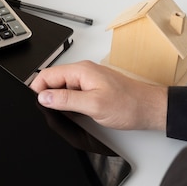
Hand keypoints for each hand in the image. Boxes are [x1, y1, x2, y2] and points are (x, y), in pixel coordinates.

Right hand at [30, 61, 167, 130]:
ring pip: (62, 89)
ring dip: (60, 101)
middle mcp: (83, 72)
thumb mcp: (93, 105)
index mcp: (82, 71)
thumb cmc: (129, 105)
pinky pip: (73, 94)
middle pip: (53, 81)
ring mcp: (88, 80)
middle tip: (52, 112)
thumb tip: (44, 97)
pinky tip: (77, 113)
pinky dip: (70, 104)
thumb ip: (66, 100)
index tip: (37, 104)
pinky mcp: (93, 89)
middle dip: (48, 96)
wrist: (149, 109)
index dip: (38, 89)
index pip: (48, 74)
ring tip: (68, 114)